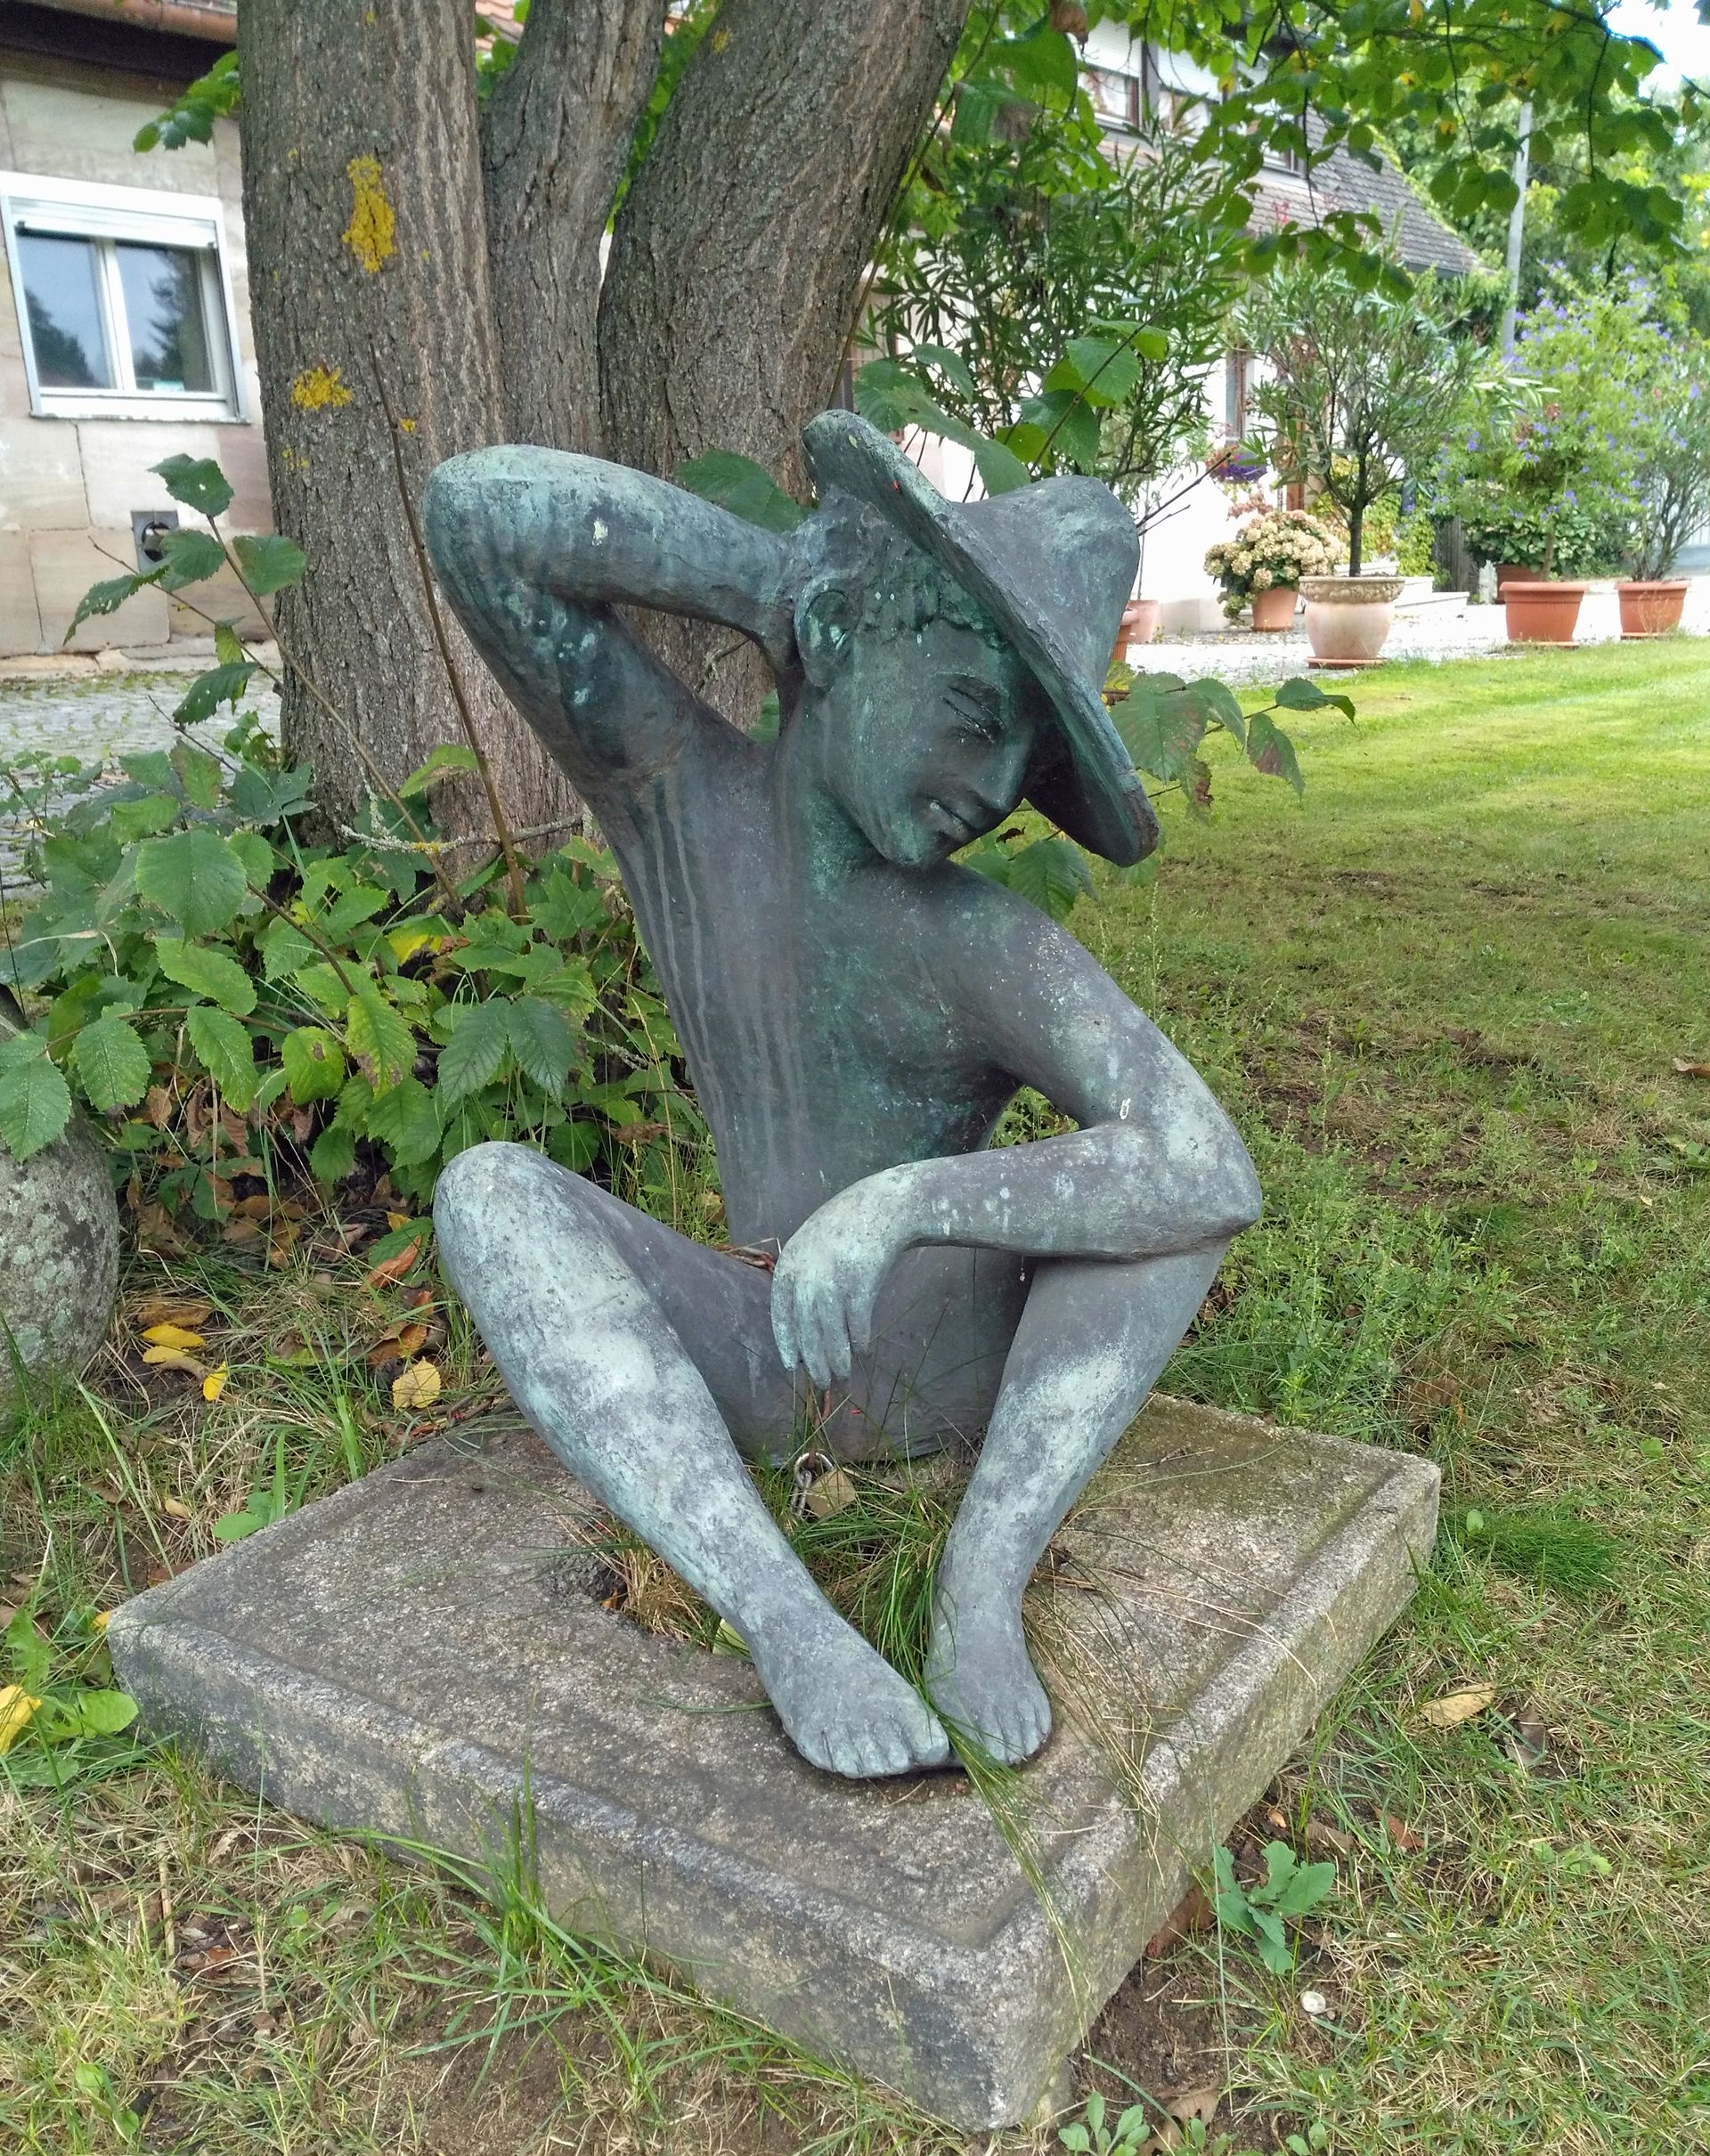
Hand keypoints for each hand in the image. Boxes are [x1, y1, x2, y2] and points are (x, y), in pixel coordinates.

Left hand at [770, 1175, 913, 1386]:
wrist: (881, 1205)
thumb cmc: (846, 1231)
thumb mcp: (812, 1248)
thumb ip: (802, 1280)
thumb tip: (802, 1329)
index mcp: (790, 1265)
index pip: (781, 1314)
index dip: (788, 1343)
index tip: (794, 1366)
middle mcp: (807, 1274)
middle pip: (806, 1329)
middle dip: (814, 1359)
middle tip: (821, 1382)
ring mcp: (833, 1278)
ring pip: (831, 1331)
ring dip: (837, 1357)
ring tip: (842, 1373)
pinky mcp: (860, 1282)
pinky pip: (856, 1321)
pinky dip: (858, 1338)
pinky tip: (862, 1347)